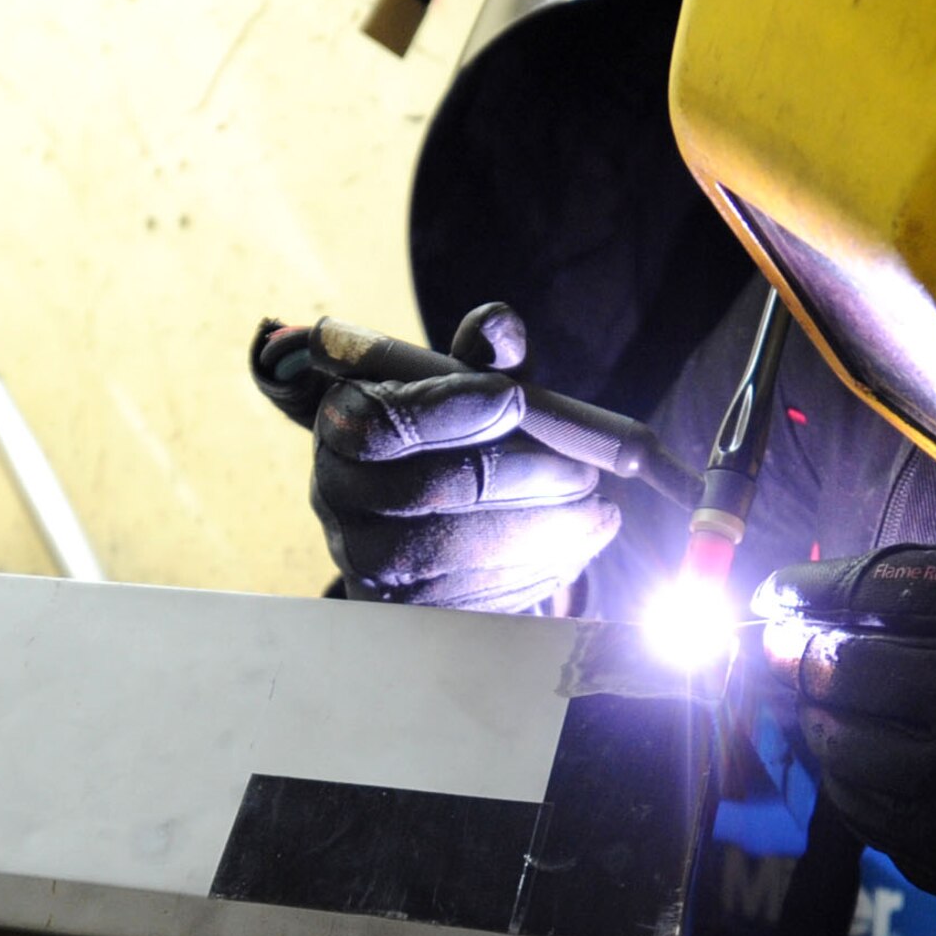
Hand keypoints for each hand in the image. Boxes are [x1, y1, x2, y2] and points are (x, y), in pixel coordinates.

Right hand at [253, 303, 620, 611]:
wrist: (430, 528)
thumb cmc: (455, 441)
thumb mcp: (471, 394)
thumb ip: (485, 359)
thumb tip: (500, 325)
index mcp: (342, 426)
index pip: (382, 422)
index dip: (452, 409)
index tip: (517, 397)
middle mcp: (338, 496)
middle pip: (431, 488)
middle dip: (523, 476)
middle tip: (585, 471)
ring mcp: (366, 562)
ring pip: (458, 549)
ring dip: (544, 527)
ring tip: (598, 508)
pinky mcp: (406, 610)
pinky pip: (476, 593)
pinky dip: (539, 567)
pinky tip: (576, 542)